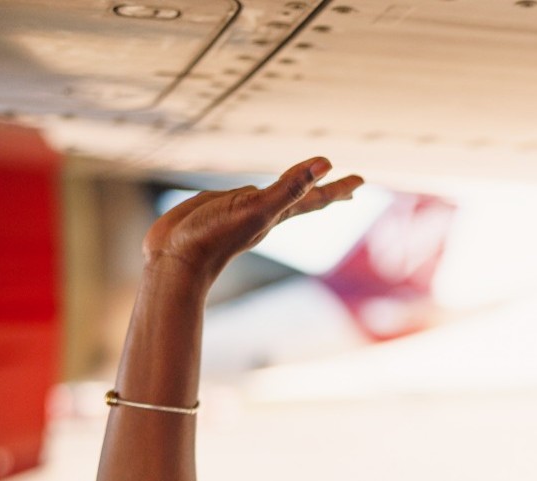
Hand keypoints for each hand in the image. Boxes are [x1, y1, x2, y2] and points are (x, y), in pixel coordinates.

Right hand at [142, 156, 363, 286]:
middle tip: (348, 185)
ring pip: (275, 196)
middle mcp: (263, 213)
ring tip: (302, 182)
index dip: (338, 188)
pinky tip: (250, 193)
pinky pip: (245, 195)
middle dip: (325, 190)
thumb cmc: (214, 237)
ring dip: (292, 190)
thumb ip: (290, 187)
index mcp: (276, 214)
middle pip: (303, 197)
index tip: (360, 180)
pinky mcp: (219, 209)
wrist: (176, 260)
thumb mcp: (256, 208)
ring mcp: (241, 212)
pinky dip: (256, 191)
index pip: (316, 198)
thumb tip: (326, 165)